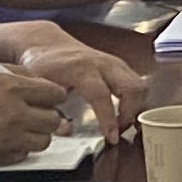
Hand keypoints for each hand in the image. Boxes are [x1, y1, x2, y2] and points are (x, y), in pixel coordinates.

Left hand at [0, 29, 144, 135]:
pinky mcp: (120, 66)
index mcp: (81, 69)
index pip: (101, 95)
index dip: (109, 118)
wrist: (48, 45)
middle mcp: (103, 63)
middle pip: (132, 87)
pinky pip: (138, 84)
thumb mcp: (41, 88)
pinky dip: (135, 101)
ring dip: (136, 107)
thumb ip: (51, 110)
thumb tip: (66, 130)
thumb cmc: (44, 66)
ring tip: (121, 123)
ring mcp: (114, 63)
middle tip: (119, 130)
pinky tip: (123, 113)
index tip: (112, 137)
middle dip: (131, 113)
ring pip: (140, 85)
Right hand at [0, 61, 72, 164]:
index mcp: (13, 87)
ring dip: (35, 137)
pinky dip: (17, 151)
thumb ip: (11, 74)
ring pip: (42, 142)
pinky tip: (4, 141)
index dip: (53, 97)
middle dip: (48, 118)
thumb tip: (32, 78)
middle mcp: (16, 113)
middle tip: (37, 116)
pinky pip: (21, 157)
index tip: (49, 99)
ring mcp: (7, 137)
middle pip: (54, 121)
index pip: (55, 94)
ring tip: (20, 131)